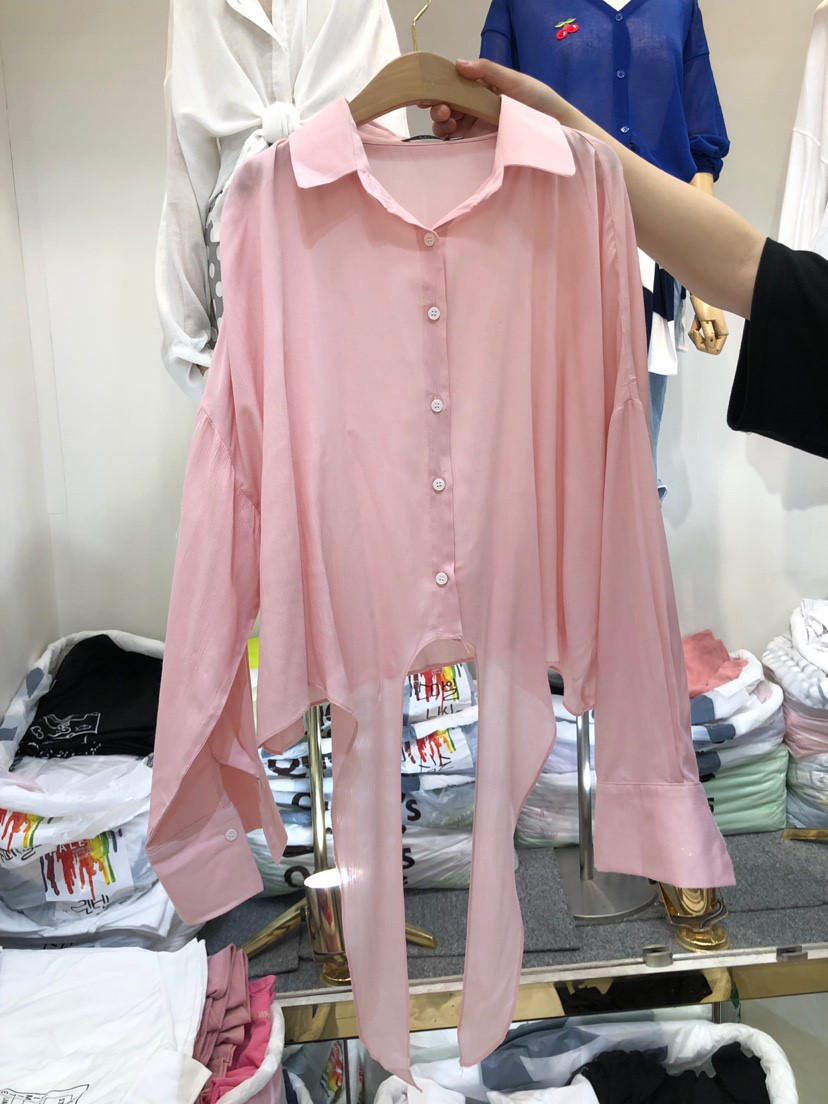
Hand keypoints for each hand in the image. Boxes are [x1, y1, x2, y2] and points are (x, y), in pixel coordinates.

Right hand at [430, 58, 575, 138]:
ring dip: (441, 122)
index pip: (454, 84)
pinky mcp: (478, 143)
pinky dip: (447, 137)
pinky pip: (456, 140)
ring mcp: (476, 124)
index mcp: (482, 86)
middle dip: (438, 106)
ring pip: (447, 122)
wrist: (555, 130)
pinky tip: (450, 136)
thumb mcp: (514, 81)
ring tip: (449, 124)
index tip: (429, 92)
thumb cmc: (539, 101)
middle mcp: (476, 104)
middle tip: (443, 111)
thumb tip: (457, 64)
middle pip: (447, 104)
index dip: (439, 87)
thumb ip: (488, 71)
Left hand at [688, 295, 728, 354]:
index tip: (700, 334)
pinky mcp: (705, 327)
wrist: (700, 293)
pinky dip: (693, 332)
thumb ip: (708, 333)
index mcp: (722, 333)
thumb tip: (711, 345)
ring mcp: (712, 330)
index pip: (715, 350)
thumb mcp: (705, 320)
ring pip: (702, 343)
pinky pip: (698, 337)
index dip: (705, 346)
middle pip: (708, 349)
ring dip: (695, 336)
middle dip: (698, 342)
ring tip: (694, 326)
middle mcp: (718, 333)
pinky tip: (694, 325)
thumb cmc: (705, 303)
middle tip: (695, 331)